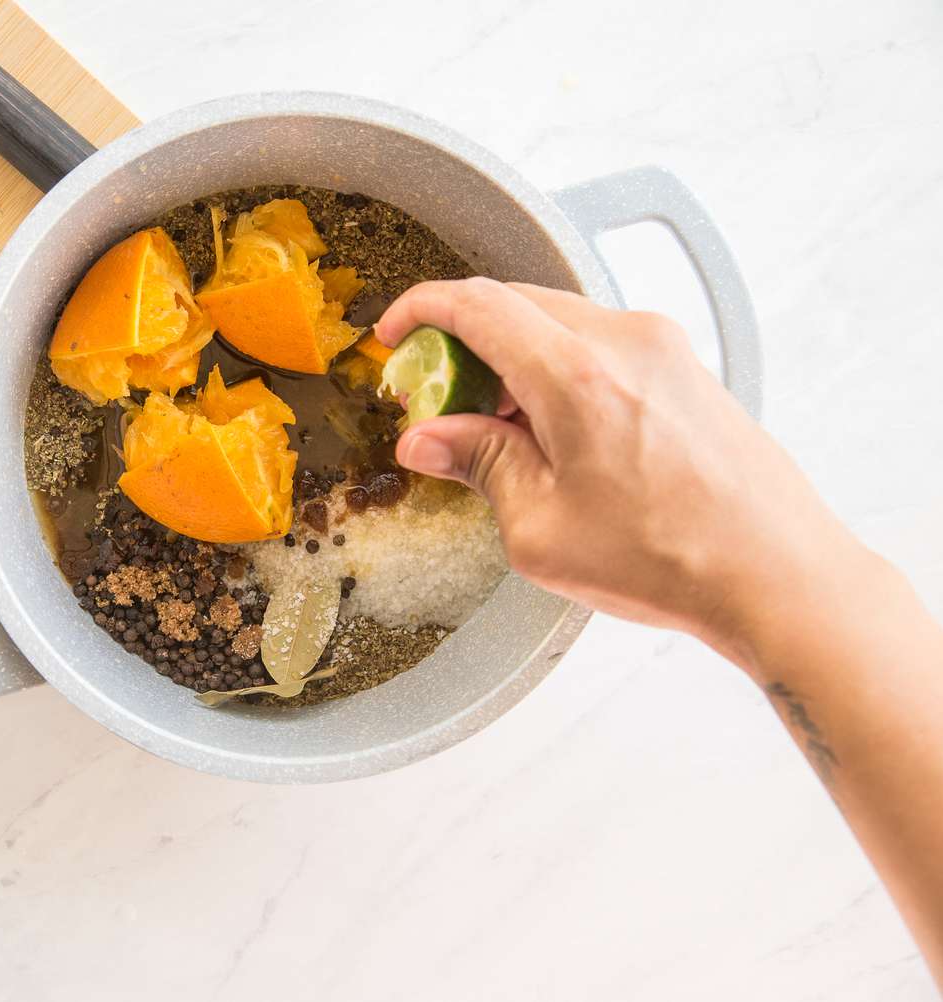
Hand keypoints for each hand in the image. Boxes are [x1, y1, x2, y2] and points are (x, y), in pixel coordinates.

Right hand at [375, 278, 860, 663]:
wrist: (777, 574)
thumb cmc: (668, 559)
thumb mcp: (540, 528)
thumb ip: (478, 465)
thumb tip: (426, 439)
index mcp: (575, 374)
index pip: (477, 303)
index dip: (421, 310)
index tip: (393, 335)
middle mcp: (623, 342)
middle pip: (516, 303)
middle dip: (462, 341)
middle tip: (433, 398)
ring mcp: (662, 349)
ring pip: (558, 322)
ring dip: (511, 357)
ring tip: (494, 430)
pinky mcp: (684, 368)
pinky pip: (599, 344)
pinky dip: (557, 368)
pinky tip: (550, 432)